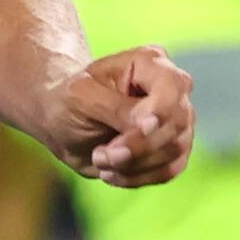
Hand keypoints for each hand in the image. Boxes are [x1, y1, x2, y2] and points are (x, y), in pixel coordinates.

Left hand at [48, 47, 193, 185]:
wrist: (62, 123)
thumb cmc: (70, 100)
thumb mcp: (81, 97)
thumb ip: (116, 108)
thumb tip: (150, 125)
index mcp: (149, 62)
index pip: (172, 85)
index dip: (160, 111)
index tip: (136, 129)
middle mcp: (171, 89)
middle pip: (177, 122)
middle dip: (139, 146)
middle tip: (102, 155)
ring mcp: (175, 120)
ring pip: (175, 149)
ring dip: (134, 164)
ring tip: (100, 159)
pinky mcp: (172, 149)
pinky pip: (169, 170)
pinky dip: (138, 177)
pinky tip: (112, 174)